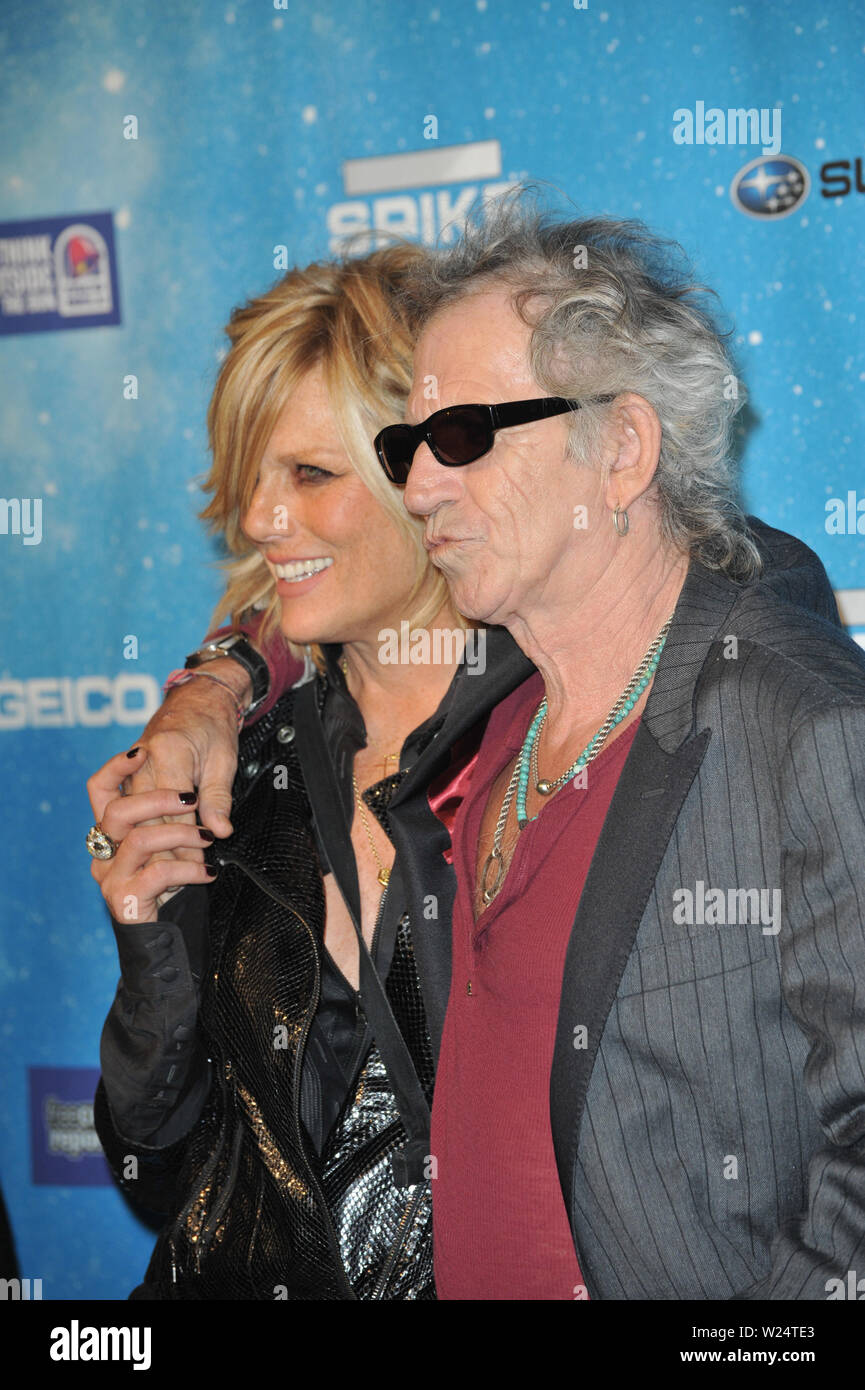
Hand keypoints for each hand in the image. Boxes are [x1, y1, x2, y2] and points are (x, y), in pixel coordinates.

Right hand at [87, 748, 217, 922]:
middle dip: (158, 800)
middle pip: (117, 810)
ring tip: (208, 842)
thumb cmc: (173, 880)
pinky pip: (156, 873)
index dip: (116, 768)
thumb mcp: (189, 836)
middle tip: (191, 798)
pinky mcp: (122, 897)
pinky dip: (188, 869)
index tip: (140, 752)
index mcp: (109, 827)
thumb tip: (219, 818)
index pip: (99, 788)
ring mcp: (108, 874)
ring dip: (180, 835)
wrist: (160, 950)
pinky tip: (208, 873)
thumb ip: (203, 811)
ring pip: (139, 838)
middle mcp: (102, 849)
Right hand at [123, 660, 247, 845]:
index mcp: (169, 750)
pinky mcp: (123, 776)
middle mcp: (141, 760)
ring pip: (128, 819)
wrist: (197, 698)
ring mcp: (128, 768)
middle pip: (145, 816)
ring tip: (174, 863)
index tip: (203, 861)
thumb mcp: (224, 761)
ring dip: (151, 844)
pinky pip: (117, 809)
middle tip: (189, 868)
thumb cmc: (213, 727)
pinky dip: (136, 830)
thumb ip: (218, 798)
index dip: (186, 836)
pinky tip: (154, 846)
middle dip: (167, 847)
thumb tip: (220, 832)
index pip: (172, 806)